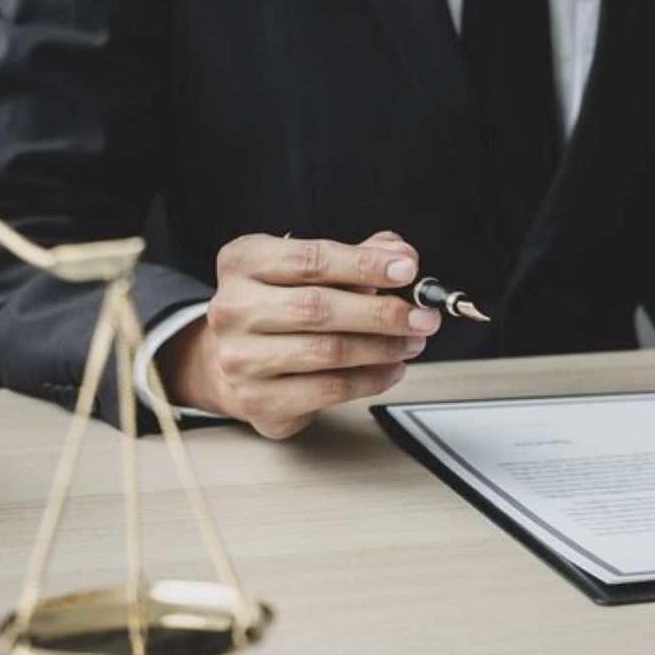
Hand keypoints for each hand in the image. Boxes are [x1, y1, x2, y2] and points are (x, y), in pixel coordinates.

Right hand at [159, 231, 439, 438]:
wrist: (232, 359)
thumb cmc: (280, 307)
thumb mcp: (310, 268)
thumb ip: (357, 256)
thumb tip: (401, 255)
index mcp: (243, 262)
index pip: (311, 259)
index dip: (365, 264)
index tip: (408, 269)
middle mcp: (233, 309)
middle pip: (318, 308)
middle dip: (382, 312)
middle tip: (422, 316)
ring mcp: (241, 358)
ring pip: (327, 352)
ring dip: (382, 348)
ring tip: (411, 342)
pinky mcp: (259, 400)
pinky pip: (329, 390)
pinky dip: (370, 380)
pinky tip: (390, 369)